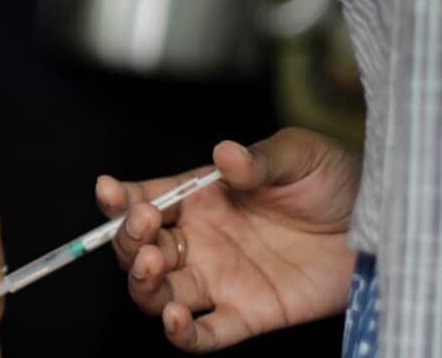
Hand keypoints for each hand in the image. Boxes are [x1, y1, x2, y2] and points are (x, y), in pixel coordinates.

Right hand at [95, 127, 360, 351]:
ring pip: (157, 292)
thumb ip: (259, 159)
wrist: (379, 221)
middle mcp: (199, 240)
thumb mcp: (298, 154)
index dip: (118, 200)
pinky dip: (182, 335)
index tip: (110, 191)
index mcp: (200, 197)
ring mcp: (218, 280)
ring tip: (154, 266)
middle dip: (128, 241)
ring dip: (143, 283)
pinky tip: (176, 321)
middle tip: (145, 228)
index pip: (142, 199)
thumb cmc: (333, 179)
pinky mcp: (246, 315)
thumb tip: (226, 153)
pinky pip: (204, 335)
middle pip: (138, 249)